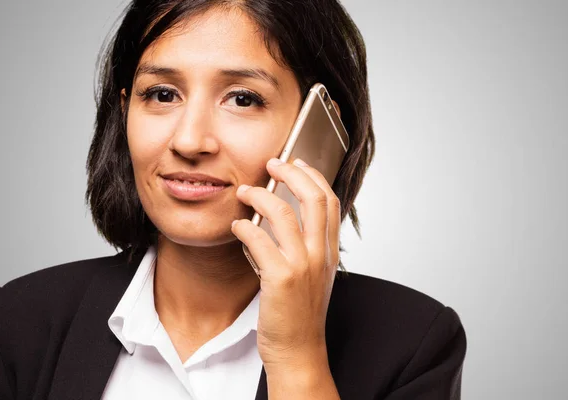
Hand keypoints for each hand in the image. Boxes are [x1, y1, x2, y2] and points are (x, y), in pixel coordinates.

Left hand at [231, 157, 339, 371]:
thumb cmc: (300, 312)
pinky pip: (260, 239)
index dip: (313, 176)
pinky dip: (244, 226)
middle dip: (291, 173)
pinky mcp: (281, 278)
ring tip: (244, 191)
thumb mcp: (313, 274)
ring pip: (284, 213)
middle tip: (272, 164)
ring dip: (260, 194)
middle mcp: (320, 254)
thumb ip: (305, 245)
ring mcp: (303, 265)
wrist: (299, 349)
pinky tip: (236, 226)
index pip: (330, 201)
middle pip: (313, 198)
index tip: (297, 163)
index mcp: (329, 251)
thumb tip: (282, 216)